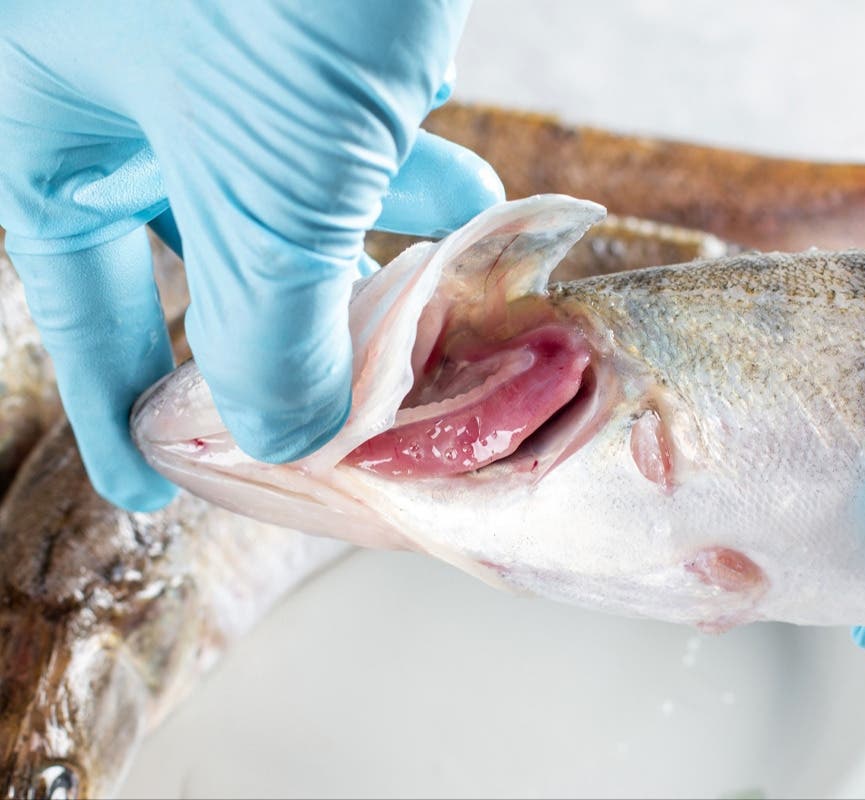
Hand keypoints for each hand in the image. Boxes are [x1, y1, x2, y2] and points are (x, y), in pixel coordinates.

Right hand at [0, 1, 502, 510]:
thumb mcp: (262, 176)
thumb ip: (267, 324)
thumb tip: (292, 435)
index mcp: (61, 113)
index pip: (81, 293)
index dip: (119, 398)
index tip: (147, 486)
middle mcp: (132, 77)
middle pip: (200, 246)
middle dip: (283, 320)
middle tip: (337, 399)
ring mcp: (222, 42)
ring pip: (288, 181)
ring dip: (364, 244)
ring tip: (432, 294)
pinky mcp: (311, 18)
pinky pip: (347, 115)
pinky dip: (402, 162)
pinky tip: (461, 186)